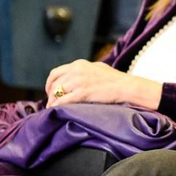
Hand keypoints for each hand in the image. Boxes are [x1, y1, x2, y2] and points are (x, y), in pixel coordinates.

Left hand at [44, 59, 159, 108]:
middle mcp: (76, 70)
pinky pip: (63, 100)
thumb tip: (76, 77)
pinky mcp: (82, 92)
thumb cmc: (115, 79)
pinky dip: (56, 106)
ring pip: (56, 92)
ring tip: (53, 108)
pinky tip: (56, 111)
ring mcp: (79, 81)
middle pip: (54, 83)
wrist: (126, 86)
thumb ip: (84, 71)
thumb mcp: (97, 68)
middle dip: (50, 94)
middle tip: (51, 102)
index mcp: (79, 64)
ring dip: (52, 102)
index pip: (56, 73)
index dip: (50, 83)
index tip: (50, 92)